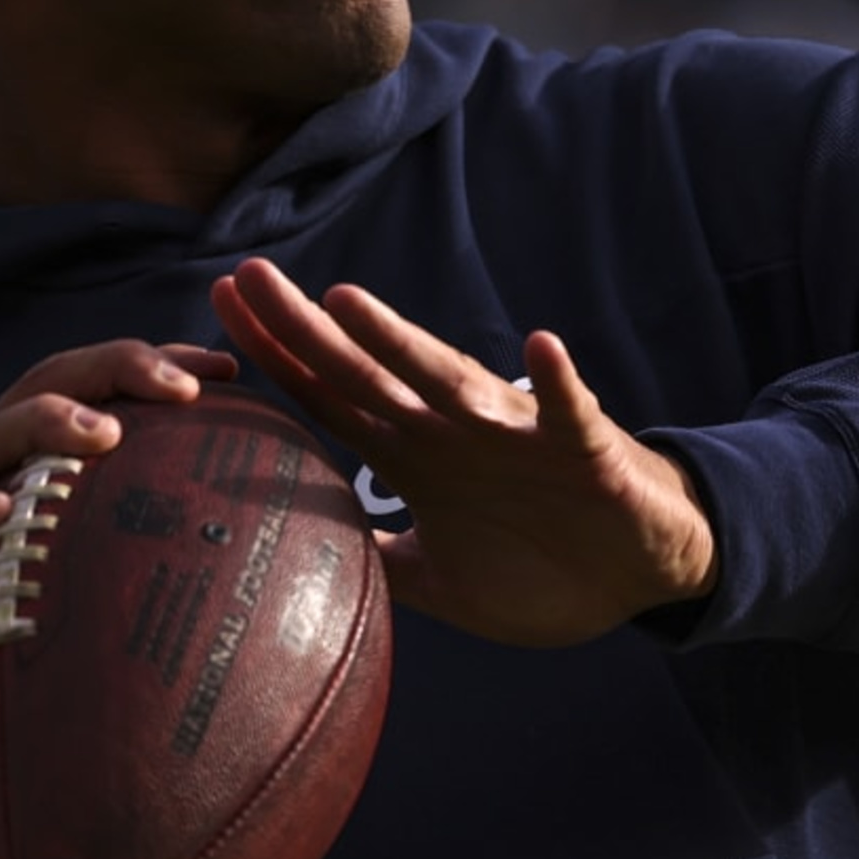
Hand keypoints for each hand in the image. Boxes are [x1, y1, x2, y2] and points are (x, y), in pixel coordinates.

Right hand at [0, 338, 235, 750]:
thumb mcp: (62, 593)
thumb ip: (125, 572)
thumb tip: (236, 591)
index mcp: (31, 461)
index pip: (97, 389)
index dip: (156, 367)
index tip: (226, 371)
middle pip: (50, 384)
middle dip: (117, 368)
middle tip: (182, 384)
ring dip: (47, 423)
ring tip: (105, 432)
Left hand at [211, 258, 714, 648]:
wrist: (643, 570)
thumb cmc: (546, 567)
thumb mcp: (444, 583)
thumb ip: (378, 568)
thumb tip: (297, 569)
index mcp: (417, 458)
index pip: (330, 398)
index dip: (276, 359)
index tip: (215, 309)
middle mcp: (454, 431)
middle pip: (366, 373)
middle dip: (305, 329)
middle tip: (245, 275)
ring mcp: (516, 435)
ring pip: (448, 380)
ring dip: (400, 341)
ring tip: (347, 301)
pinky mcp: (583, 450)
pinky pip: (569, 411)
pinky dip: (557, 382)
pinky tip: (541, 346)